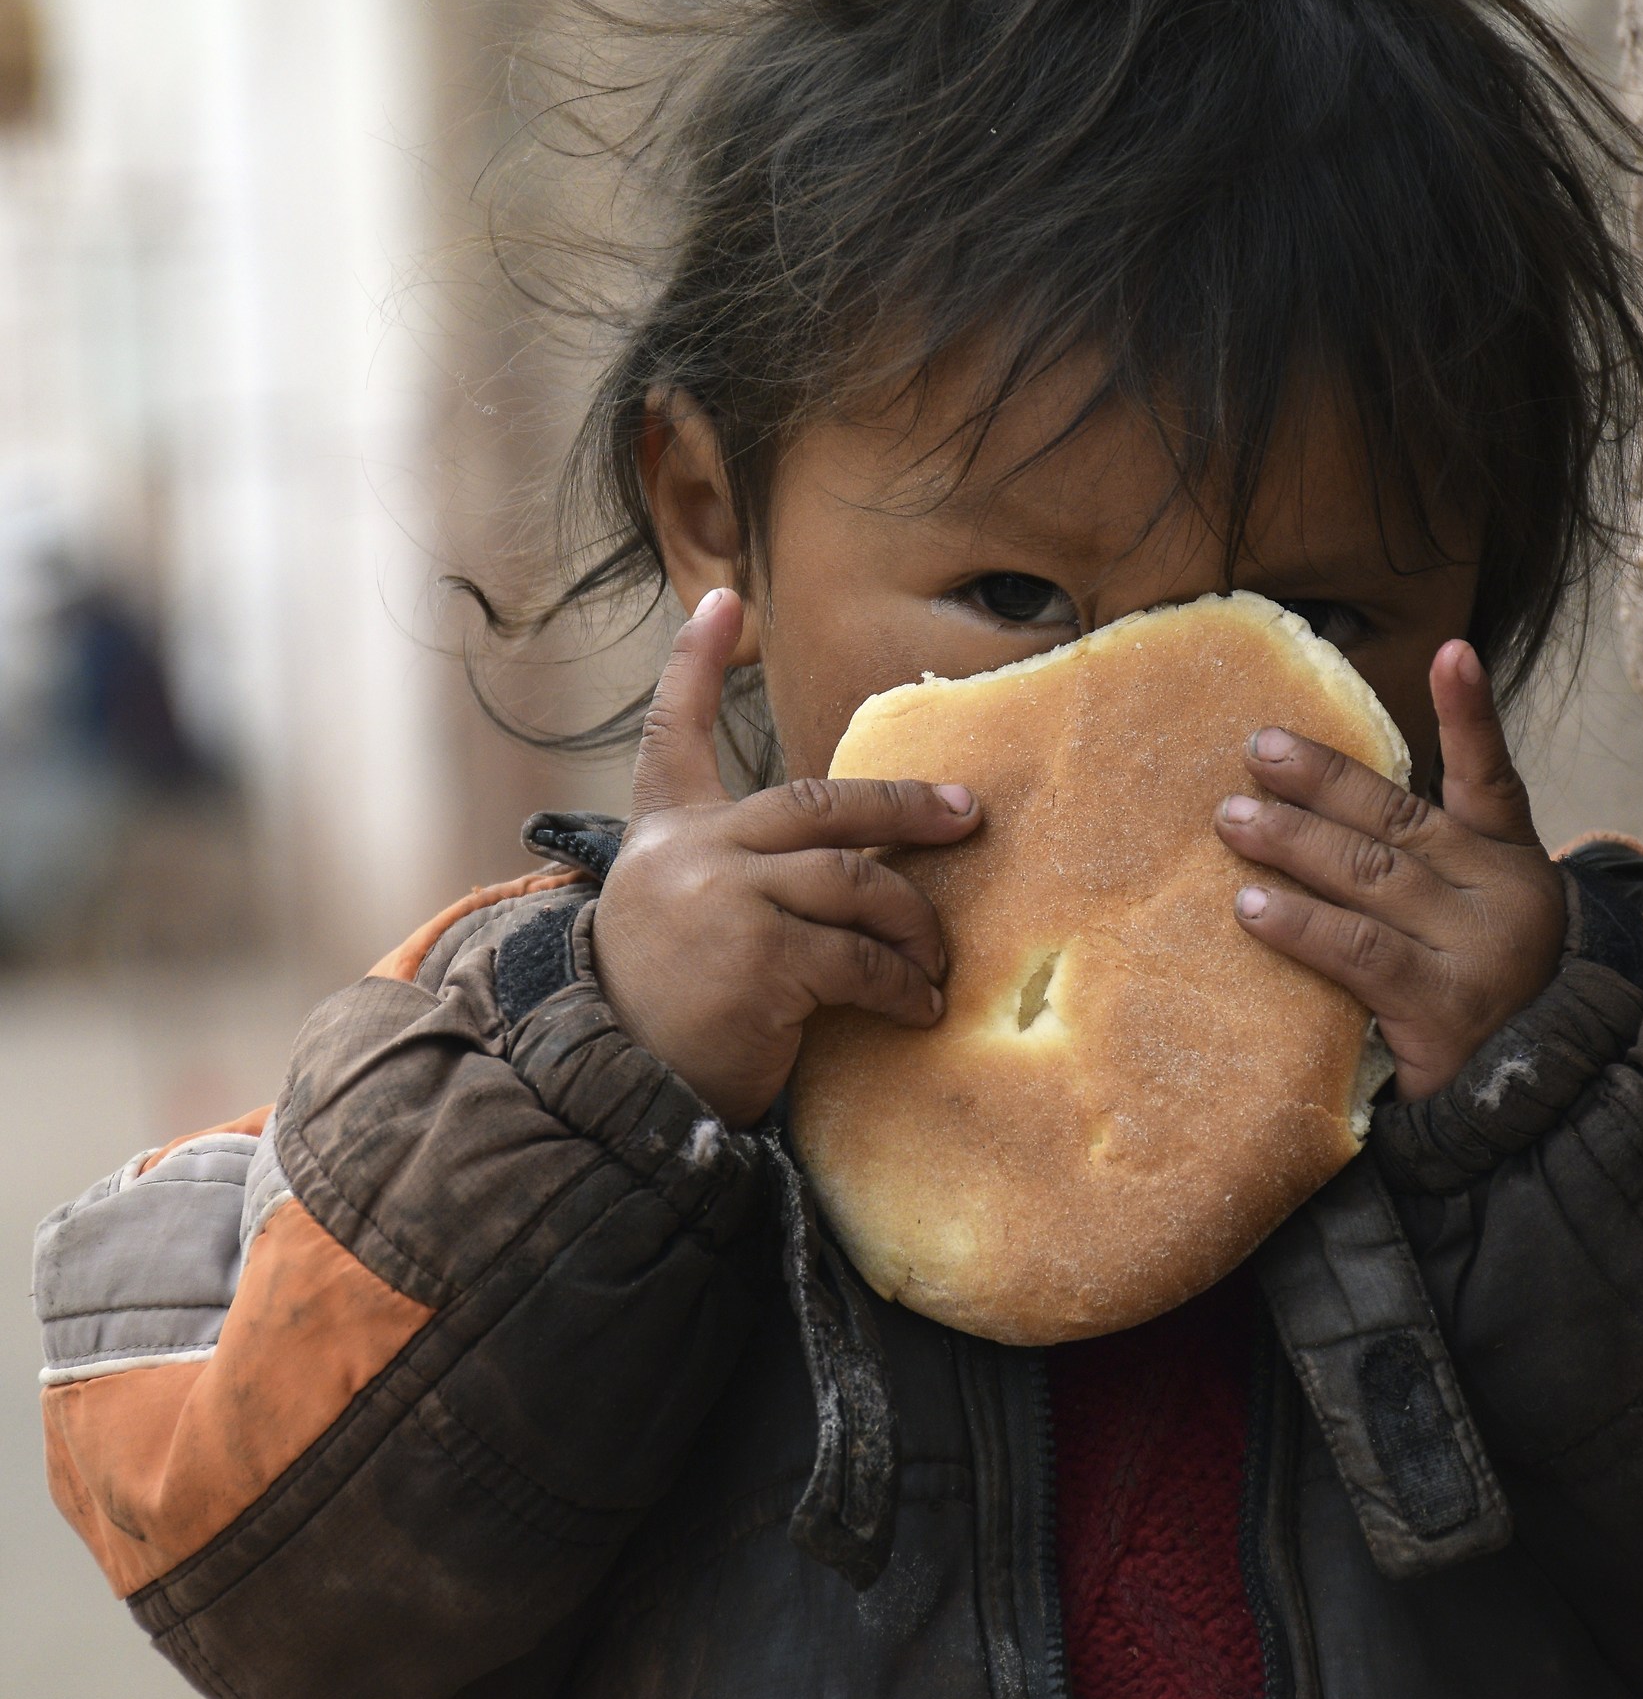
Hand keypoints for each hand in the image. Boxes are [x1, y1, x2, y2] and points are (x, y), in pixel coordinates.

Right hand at [591, 588, 982, 1126]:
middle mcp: (688, 853)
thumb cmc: (667, 1012)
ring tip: (937, 961)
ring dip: (914, 923)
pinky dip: (902, 984)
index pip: (672, 734)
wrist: (618, 1096)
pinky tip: (919, 1006)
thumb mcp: (679, 922)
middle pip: (821, 802)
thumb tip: (856, 862)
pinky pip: (861, 958)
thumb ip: (738, 872)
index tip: (724, 602)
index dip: (694, 665)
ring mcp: (722, 899)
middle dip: (907, 806)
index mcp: (664, 837)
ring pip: (857, 881)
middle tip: (967, 813)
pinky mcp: (758, 958)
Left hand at [1213, 639, 1565, 1102]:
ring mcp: (1476, 949)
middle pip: (1400, 820)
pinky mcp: (1442, 1005)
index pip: (1491, 776)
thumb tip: (1325, 813)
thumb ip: (1425, 870)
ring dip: (1293, 840)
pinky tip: (1250, 905)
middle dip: (1323, 780)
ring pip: (1371, 875)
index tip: (1452, 649)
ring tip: (1231, 818)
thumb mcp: (1477, 923)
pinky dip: (1299, 924)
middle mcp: (1502, 895)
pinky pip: (1357, 949)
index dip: (1472, 712)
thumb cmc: (1484, 1002)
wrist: (1536, 1104)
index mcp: (1512, 863)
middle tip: (1256, 750)